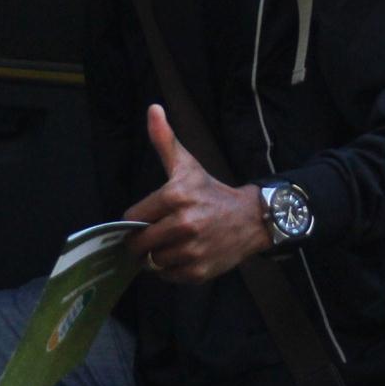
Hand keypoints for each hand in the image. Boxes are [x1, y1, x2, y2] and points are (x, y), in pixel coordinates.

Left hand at [125, 105, 272, 283]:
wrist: (251, 218)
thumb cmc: (212, 191)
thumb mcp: (187, 165)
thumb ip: (164, 140)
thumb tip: (152, 109)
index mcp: (175, 195)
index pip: (132, 218)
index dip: (136, 220)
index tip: (148, 218)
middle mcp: (183, 223)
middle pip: (139, 244)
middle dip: (142, 242)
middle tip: (154, 236)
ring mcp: (192, 249)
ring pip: (153, 262)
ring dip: (157, 256)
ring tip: (171, 244)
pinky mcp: (198, 271)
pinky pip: (168, 276)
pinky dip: (171, 270)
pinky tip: (184, 255)